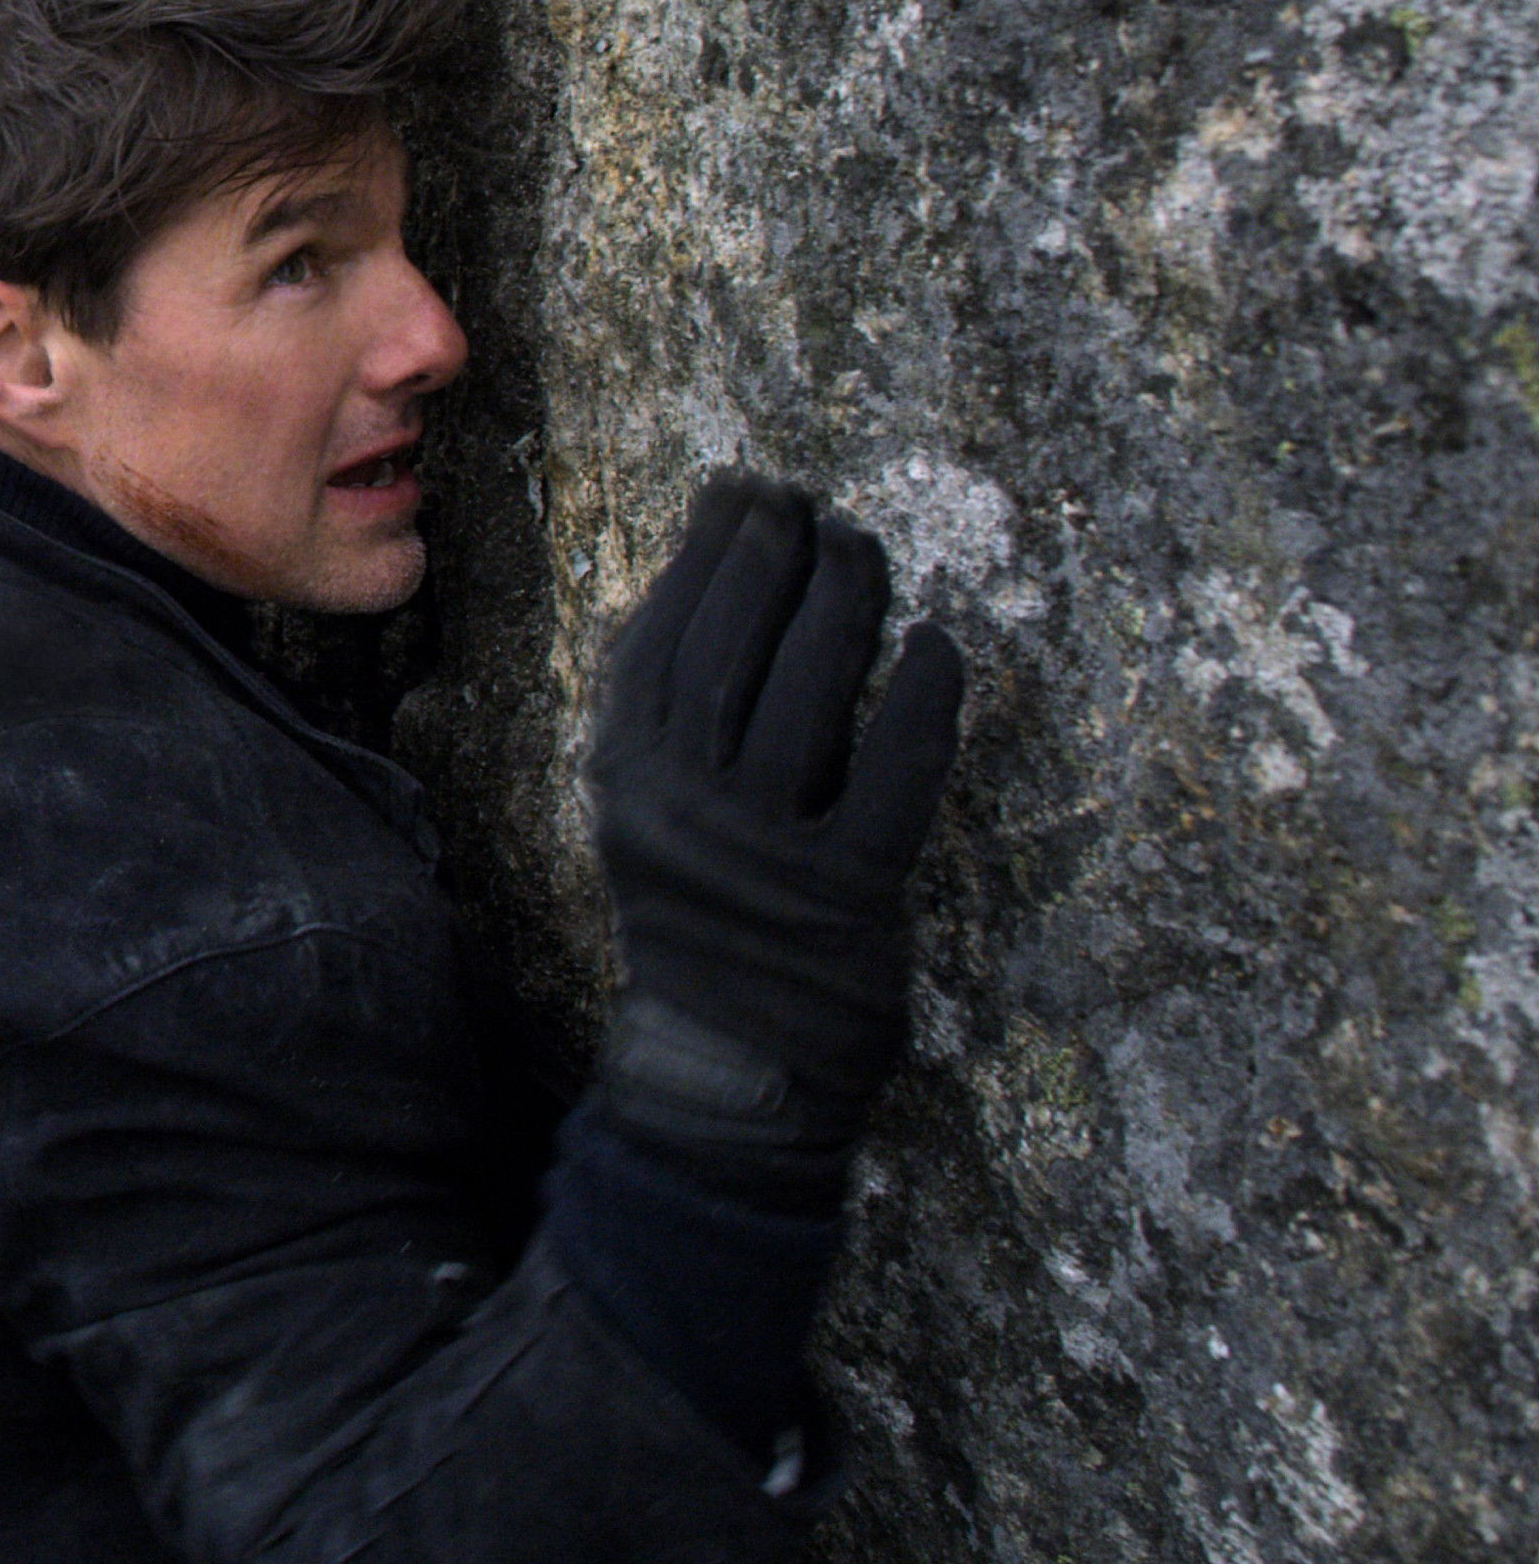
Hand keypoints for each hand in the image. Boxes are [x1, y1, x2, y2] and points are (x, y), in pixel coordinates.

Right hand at [588, 476, 965, 1171]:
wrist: (733, 1070)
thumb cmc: (700, 920)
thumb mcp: (650, 815)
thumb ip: (670, 721)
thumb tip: (714, 585)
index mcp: (624, 779)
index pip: (661, 635)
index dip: (707, 552)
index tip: (745, 493)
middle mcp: (684, 807)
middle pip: (737, 647)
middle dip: (777, 555)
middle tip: (812, 505)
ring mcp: (767, 851)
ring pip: (814, 692)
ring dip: (846, 603)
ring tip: (865, 550)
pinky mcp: (850, 893)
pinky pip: (897, 774)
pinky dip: (924, 702)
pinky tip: (939, 647)